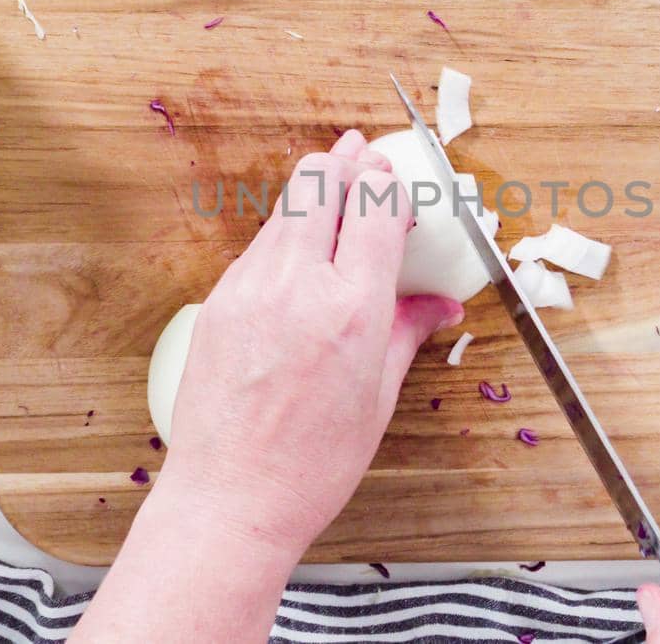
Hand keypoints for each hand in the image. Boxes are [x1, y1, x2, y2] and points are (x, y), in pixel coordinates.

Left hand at [161, 129, 463, 554]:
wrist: (230, 498)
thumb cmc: (311, 463)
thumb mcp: (378, 398)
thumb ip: (408, 333)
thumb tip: (440, 307)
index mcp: (352, 309)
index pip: (374, 205)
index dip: (389, 183)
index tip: (398, 184)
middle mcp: (298, 286)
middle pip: (320, 180)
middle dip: (346, 161)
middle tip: (363, 159)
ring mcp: (250, 289)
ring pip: (283, 206)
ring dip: (313, 191)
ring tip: (334, 187)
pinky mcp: (218, 302)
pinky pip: (257, 248)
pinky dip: (284, 235)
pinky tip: (299, 254)